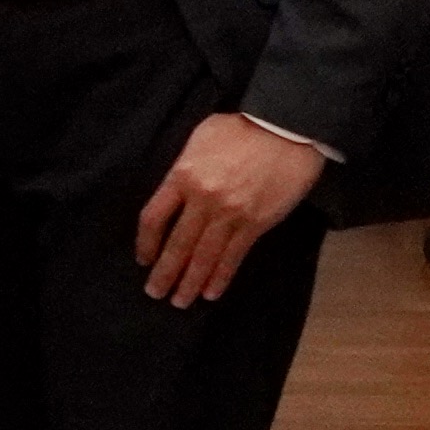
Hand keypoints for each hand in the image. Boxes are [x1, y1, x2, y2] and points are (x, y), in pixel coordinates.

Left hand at [132, 111, 328, 307]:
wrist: (286, 128)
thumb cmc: (240, 128)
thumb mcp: (198, 140)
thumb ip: (182, 168)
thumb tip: (173, 190)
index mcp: (181, 177)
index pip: (153, 218)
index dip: (146, 243)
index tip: (143, 259)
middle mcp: (202, 200)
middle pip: (177, 244)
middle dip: (165, 272)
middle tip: (155, 293)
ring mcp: (230, 214)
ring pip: (204, 256)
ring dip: (190, 281)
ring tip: (180, 301)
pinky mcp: (257, 223)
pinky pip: (234, 255)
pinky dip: (221, 276)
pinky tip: (212, 292)